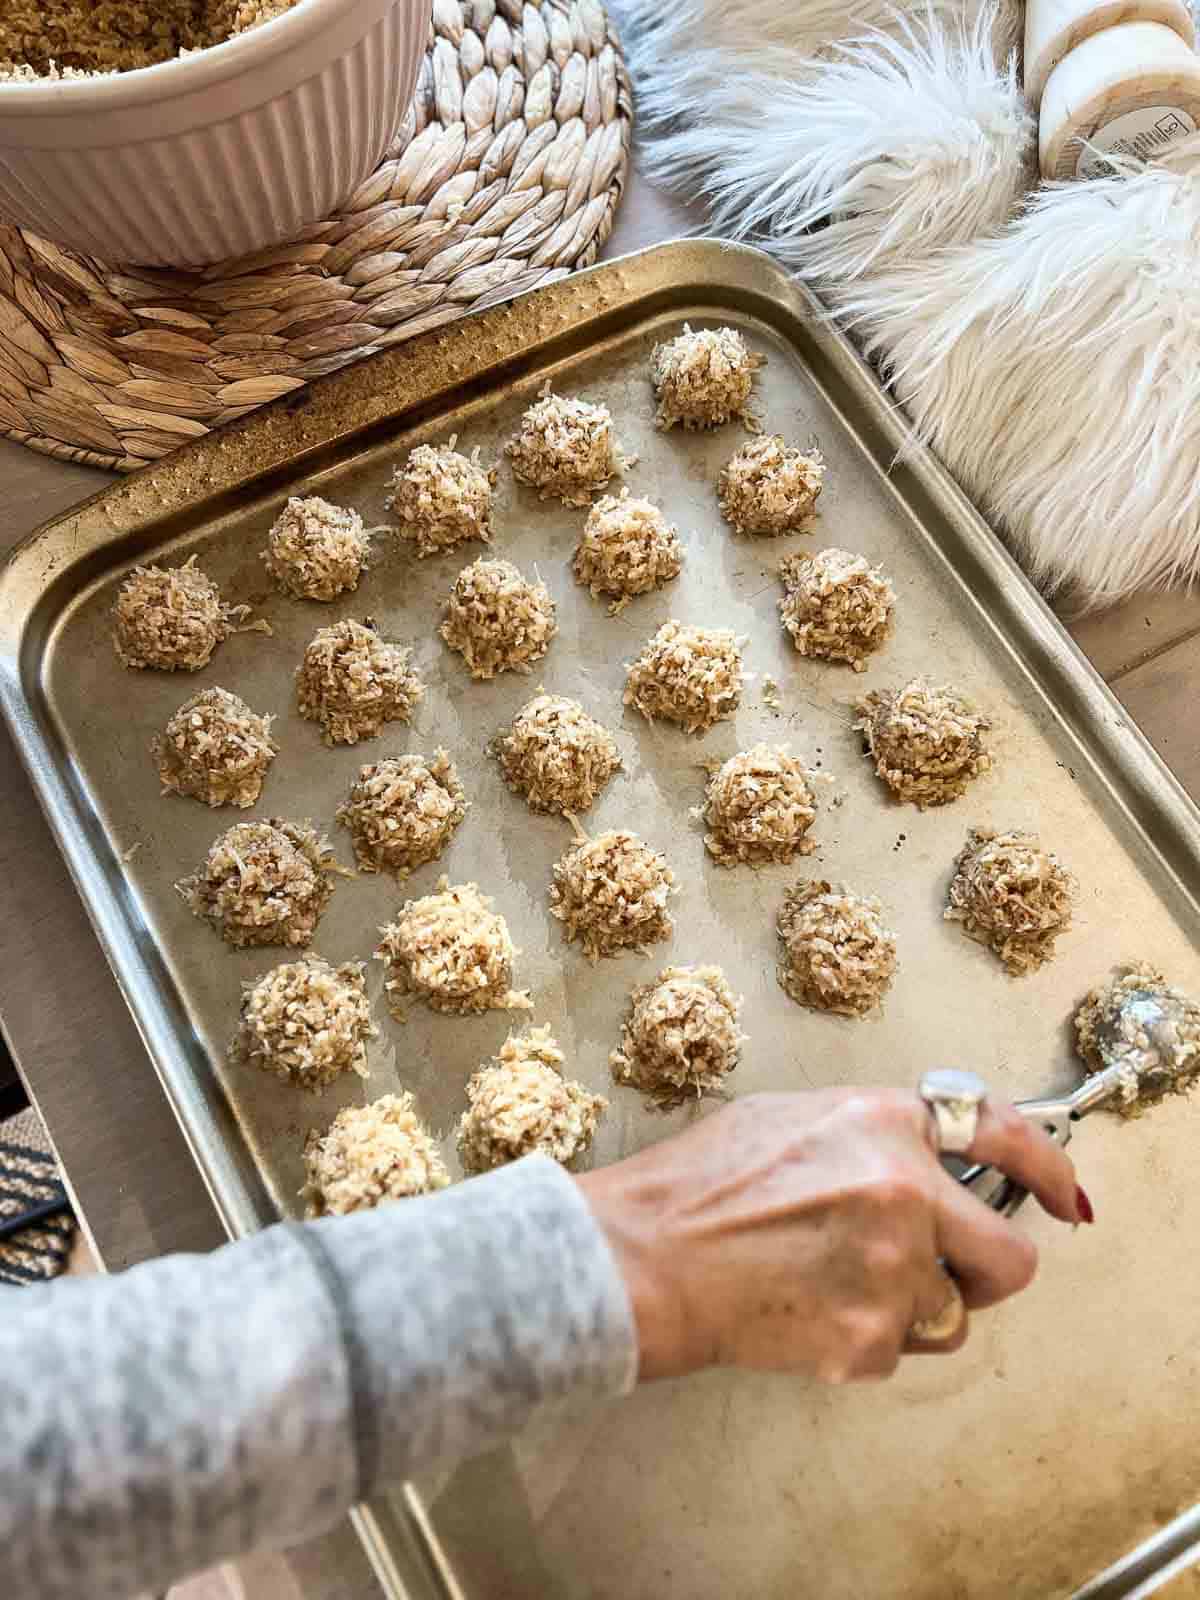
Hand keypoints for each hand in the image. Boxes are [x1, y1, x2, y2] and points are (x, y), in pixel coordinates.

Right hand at [577, 1088, 1082, 1383]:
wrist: (643, 1256)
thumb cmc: (696, 1184)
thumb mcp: (789, 1119)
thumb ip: (869, 1137)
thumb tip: (918, 1162)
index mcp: (882, 1122)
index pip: (1001, 1132)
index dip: (1047, 1169)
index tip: (1066, 1196)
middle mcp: (904, 1190)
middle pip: (1009, 1258)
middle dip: (983, 1272)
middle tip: (941, 1271)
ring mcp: (892, 1270)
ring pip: (950, 1314)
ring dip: (911, 1309)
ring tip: (833, 1288)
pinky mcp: (869, 1338)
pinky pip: (897, 1349)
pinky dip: (863, 1340)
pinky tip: (807, 1312)